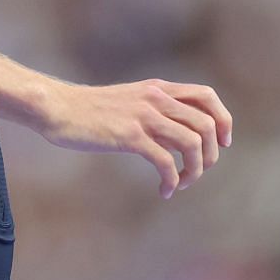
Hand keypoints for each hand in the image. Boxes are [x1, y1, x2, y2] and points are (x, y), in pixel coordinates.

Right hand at [36, 78, 231, 198]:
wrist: (56, 108)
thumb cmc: (87, 111)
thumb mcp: (127, 101)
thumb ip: (152, 111)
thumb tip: (175, 136)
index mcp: (157, 88)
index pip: (207, 96)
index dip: (223, 120)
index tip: (221, 143)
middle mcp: (155, 98)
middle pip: (207, 124)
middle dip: (211, 154)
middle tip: (198, 171)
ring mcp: (143, 116)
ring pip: (192, 143)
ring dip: (195, 170)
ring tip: (182, 184)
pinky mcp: (130, 136)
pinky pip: (166, 162)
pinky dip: (172, 181)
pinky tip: (164, 191)